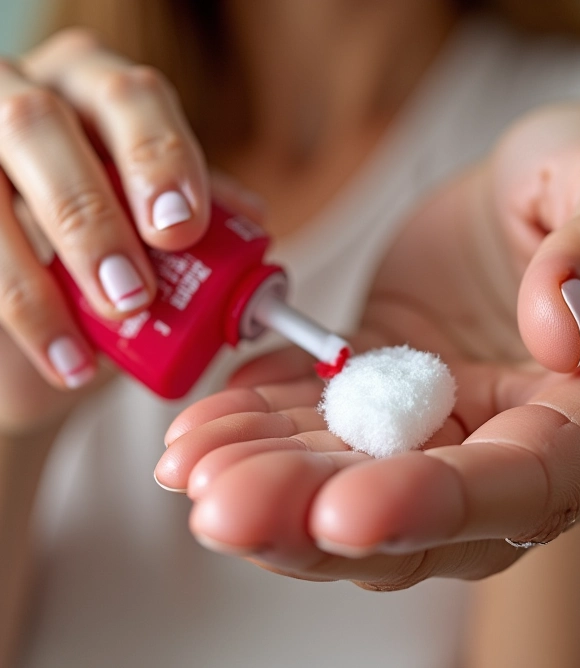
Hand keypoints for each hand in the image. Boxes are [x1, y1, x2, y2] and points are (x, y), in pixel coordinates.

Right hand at [0, 29, 209, 433]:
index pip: (133, 98)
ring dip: (37, 278)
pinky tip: (61, 359)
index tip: (182, 228)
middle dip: (91, 215)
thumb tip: (252, 219)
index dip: (158, 156)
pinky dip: (16, 308)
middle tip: (133, 293)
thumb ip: (191, 218)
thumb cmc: (103, 257)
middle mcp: (24, 99)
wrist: (39, 318)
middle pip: (39, 123)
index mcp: (94, 93)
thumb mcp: (151, 234)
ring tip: (89, 351)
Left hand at [156, 104, 579, 588]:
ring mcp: (458, 435)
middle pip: (432, 515)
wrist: (552, 197)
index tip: (347, 512)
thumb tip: (565, 330)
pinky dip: (261, 436)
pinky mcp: (395, 408)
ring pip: (364, 489)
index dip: (445, 502)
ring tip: (187, 468)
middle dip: (321, 518)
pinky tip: (196, 436)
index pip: (539, 480)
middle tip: (223, 511)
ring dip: (273, 489)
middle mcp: (538, 448)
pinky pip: (327, 435)